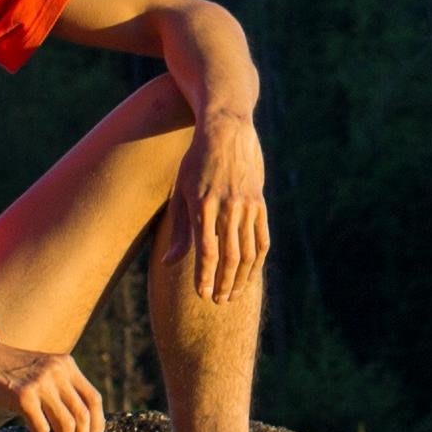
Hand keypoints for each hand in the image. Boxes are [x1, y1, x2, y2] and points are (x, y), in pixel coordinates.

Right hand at [0, 334, 108, 431]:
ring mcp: (41, 383)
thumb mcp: (39, 372)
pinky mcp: (23, 395)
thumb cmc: (4, 372)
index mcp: (66, 365)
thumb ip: (57, 390)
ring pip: (66, 425)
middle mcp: (58, 371)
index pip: (93, 398)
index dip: (98, 424)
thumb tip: (73, 428)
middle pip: (83, 415)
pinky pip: (41, 429)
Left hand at [168, 115, 271, 303]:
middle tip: (217, 302)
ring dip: (241, 277)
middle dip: (222, 283)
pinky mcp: (260, 202)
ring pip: (249, 252)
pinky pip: (262, 238)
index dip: (204, 277)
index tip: (200, 295)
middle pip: (229, 257)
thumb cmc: (196, 161)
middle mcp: (228, 207)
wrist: (226, 130)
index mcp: (203, 205)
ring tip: (232, 294)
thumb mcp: (181, 191)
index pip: (206, 251)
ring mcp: (247, 205)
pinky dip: (257, 261)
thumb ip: (178, 230)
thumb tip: (169, 263)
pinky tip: (250, 274)